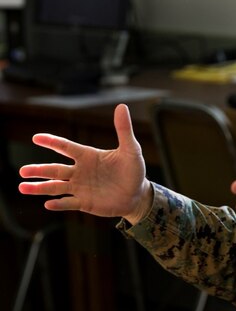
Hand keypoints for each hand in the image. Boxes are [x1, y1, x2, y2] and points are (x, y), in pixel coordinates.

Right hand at [18, 104, 152, 223]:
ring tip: (22, 187)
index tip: (36, 137)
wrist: (138, 194)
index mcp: (87, 156)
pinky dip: (58, 204)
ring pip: (56, 187)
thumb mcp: (131, 149)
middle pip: (55, 169)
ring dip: (40, 188)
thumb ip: (123, 130)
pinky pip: (68, 203)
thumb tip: (121, 106)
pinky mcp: (85, 202)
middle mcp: (79, 171)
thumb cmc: (133, 170)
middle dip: (38, 170)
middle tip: (22, 171)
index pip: (65, 147)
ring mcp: (80, 187)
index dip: (51, 142)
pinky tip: (47, 204)